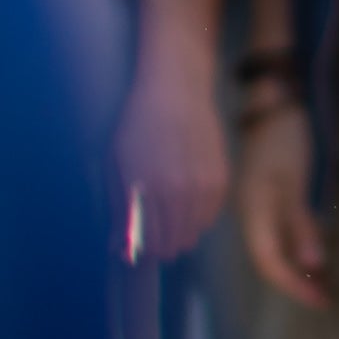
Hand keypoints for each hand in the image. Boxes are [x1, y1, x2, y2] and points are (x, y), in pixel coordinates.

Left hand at [118, 36, 230, 264]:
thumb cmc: (137, 125)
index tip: (136, 243)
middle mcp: (178, 193)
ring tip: (167, 206)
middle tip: (151, 228)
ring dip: (179, 230)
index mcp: (147, 190)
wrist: (176, 89)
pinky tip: (185, 193)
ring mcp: (203, 188)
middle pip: (174, 245)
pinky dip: (197, 215)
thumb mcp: (117, 163)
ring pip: (194, 235)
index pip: (149, 245)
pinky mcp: (221, 181)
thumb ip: (119, 208)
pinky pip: (209, 217)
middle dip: (160, 244)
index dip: (141, 248)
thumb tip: (119, 249)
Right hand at [236, 95, 326, 306]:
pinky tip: (316, 251)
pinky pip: (280, 230)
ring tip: (324, 282)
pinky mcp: (267, 195)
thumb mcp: (294, 180)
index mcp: (253, 212)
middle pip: (269, 260)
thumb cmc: (283, 138)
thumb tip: (311, 264)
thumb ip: (299, 223)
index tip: (322, 302)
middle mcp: (250, 213)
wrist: (270, 100)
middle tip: (327, 298)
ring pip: (274, 246)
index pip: (269, 263)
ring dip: (298, 266)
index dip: (294, 286)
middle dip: (297, 282)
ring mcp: (256, 204)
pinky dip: (298, 245)